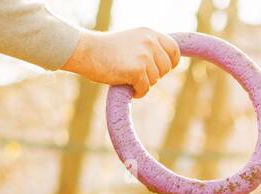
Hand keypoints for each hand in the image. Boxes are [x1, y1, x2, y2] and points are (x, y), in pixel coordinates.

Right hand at [63, 28, 181, 97]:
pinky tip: (126, 85)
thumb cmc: (106, 50)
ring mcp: (144, 55)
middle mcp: (149, 42)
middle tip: (136, 73)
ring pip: (155, 80)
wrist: (86, 51)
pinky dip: (137, 92)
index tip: (163, 69)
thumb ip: (148, 48)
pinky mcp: (137, 70)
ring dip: (143, 83)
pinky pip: (145, 89)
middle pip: (166, 68)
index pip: (174, 49)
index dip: (171, 62)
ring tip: (126, 75)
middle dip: (154, 75)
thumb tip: (167, 64)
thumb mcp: (132, 41)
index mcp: (149, 33)